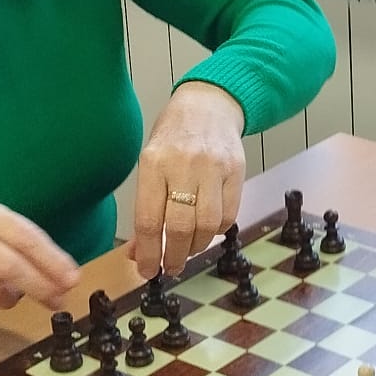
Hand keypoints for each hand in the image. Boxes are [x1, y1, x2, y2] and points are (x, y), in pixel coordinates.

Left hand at [131, 81, 246, 278]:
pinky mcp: (235, 172)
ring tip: (186, 250)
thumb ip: (146, 207)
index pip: (149, 218)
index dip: (148, 252)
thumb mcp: (149, 165)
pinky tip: (205, 230)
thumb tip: (139, 252)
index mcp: (154, 163)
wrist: (209, 106)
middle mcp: (184, 165)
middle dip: (173, 256)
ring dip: (195, 247)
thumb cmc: (173, 138)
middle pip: (179, 226)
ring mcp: (213, 168)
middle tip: (169, 267)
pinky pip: (228, 216)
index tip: (147, 270)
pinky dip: (215, 231)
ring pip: (207, 225)